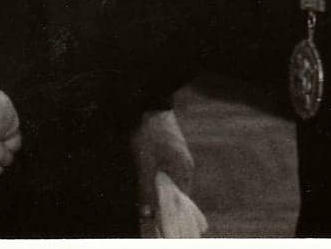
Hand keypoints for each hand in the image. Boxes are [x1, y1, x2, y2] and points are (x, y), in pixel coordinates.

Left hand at [132, 109, 195, 235]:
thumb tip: (147, 214)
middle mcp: (186, 166)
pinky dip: (160, 183)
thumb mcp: (145, 162)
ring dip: (161, 195)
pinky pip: (168, 174)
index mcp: (184, 170)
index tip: (160, 227)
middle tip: (151, 219)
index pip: (183, 203)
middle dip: (165, 207)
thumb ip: (147, 188)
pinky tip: (148, 187)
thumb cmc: (148, 133)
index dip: (171, 216)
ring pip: (172, 185)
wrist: (149, 103)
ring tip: (147, 206)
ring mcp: (180, 158)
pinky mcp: (172, 152)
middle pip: (178, 195)